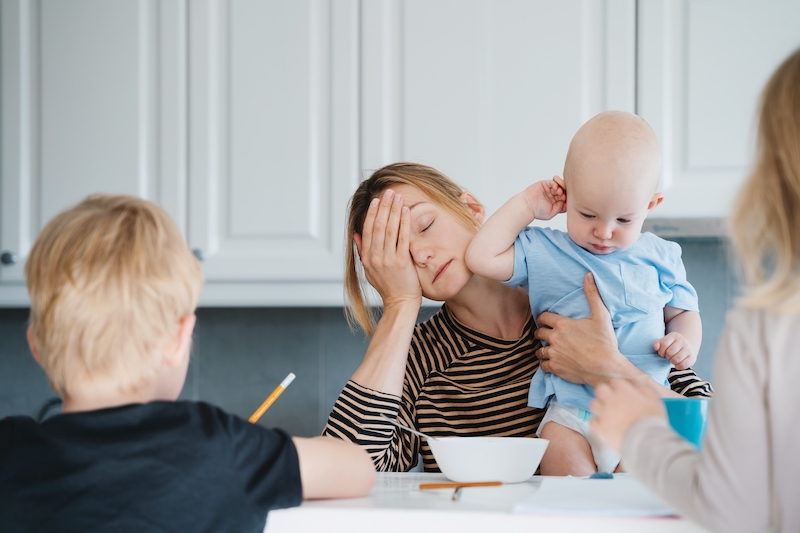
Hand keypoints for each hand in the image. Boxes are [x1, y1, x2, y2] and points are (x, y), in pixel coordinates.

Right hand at [354, 189, 421, 307]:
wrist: (400, 303)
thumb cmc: (387, 287)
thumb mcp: (369, 270)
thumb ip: (362, 251)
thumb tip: (356, 234)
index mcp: (366, 257)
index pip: (368, 230)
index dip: (372, 214)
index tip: (377, 201)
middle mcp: (375, 257)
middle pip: (378, 226)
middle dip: (384, 207)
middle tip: (389, 192)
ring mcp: (388, 259)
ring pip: (389, 229)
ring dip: (393, 211)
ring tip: (397, 197)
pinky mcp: (401, 262)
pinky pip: (402, 238)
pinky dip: (404, 223)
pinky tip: (406, 211)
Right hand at [522, 177, 565, 220]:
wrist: (527, 206)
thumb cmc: (537, 211)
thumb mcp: (551, 213)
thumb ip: (560, 208)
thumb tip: (565, 202)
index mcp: (555, 203)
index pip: (564, 199)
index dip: (567, 200)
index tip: (566, 201)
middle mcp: (553, 196)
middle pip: (562, 192)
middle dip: (564, 194)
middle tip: (563, 196)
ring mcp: (549, 190)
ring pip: (558, 187)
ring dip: (560, 189)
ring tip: (559, 193)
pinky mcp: (544, 184)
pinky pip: (552, 182)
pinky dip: (555, 184)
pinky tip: (555, 188)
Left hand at [534, 272, 620, 385]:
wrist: (606, 368)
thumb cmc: (604, 342)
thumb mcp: (601, 315)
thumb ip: (592, 295)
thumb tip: (588, 275)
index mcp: (562, 324)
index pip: (543, 318)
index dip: (544, 319)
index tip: (547, 321)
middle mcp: (554, 338)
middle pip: (538, 333)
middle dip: (542, 333)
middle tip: (547, 335)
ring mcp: (554, 354)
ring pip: (539, 350)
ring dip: (543, 349)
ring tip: (550, 349)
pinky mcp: (555, 368)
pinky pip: (543, 365)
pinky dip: (546, 363)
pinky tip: (552, 362)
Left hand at [589, 379, 665, 451]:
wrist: (648, 441)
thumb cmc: (653, 421)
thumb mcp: (655, 402)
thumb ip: (645, 392)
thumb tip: (638, 390)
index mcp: (624, 392)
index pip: (615, 382)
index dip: (619, 388)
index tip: (623, 393)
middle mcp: (611, 400)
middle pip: (600, 389)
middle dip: (606, 393)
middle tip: (612, 401)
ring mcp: (604, 414)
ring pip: (593, 404)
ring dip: (600, 407)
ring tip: (607, 413)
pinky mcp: (600, 428)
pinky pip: (592, 421)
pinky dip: (597, 423)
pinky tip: (604, 425)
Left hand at [654, 332, 696, 369]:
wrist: (684, 347)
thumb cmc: (670, 346)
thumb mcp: (663, 342)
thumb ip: (657, 343)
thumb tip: (655, 347)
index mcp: (674, 336)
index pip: (663, 344)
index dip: (660, 351)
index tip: (662, 352)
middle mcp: (683, 341)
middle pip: (669, 353)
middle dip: (666, 356)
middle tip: (668, 355)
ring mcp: (688, 349)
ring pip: (676, 359)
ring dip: (672, 361)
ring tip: (672, 358)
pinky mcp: (693, 357)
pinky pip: (682, 365)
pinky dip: (678, 366)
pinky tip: (677, 363)